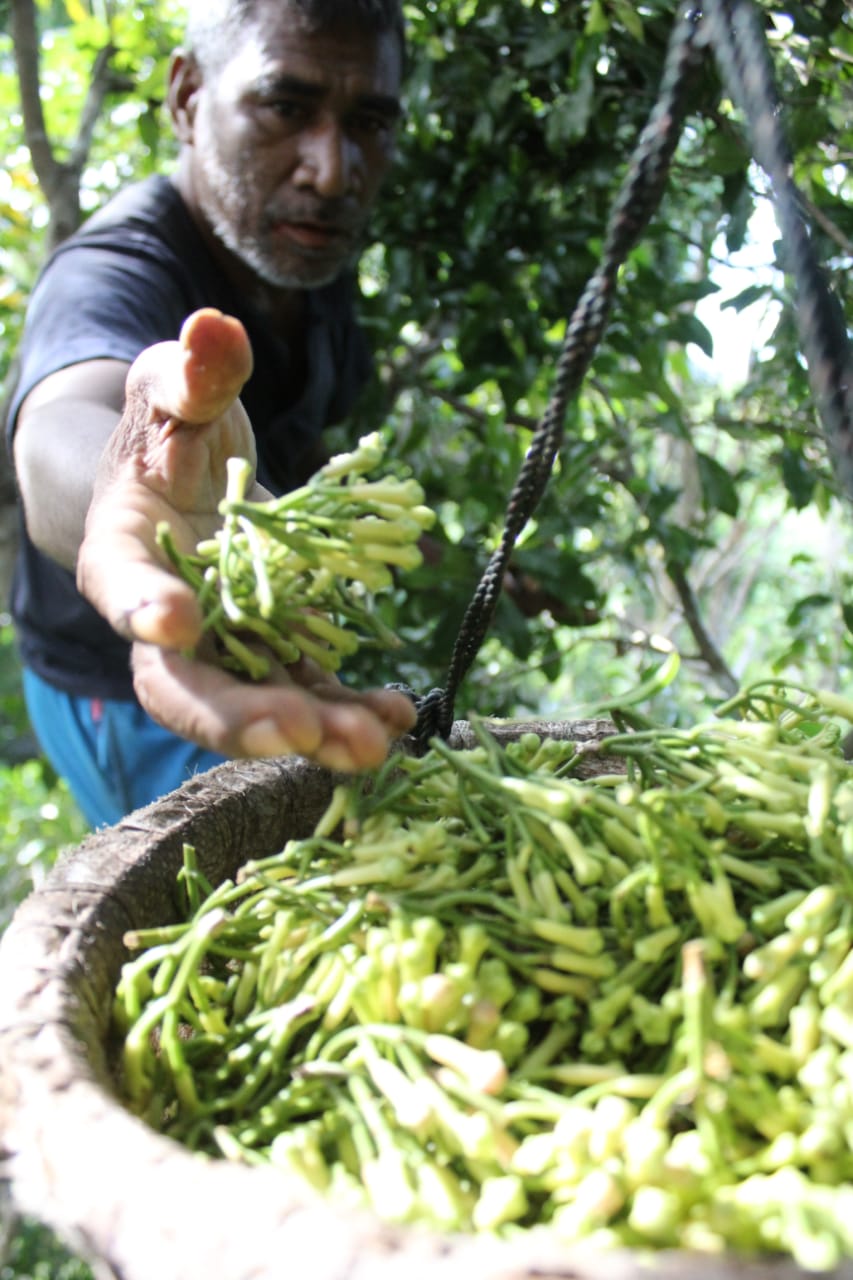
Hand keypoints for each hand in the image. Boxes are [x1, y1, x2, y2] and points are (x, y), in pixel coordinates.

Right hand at [77, 308, 416, 770]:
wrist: (190, 476)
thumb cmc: (172, 424)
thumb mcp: (175, 389)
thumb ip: (190, 373)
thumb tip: (214, 329)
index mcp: (122, 550)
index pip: (118, 583)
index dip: (139, 605)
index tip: (172, 622)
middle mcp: (166, 617)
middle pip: (184, 681)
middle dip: (235, 714)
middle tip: (296, 730)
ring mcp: (225, 643)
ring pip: (255, 701)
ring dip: (312, 729)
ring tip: (372, 745)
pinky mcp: (276, 649)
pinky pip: (309, 688)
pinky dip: (350, 707)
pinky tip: (400, 718)